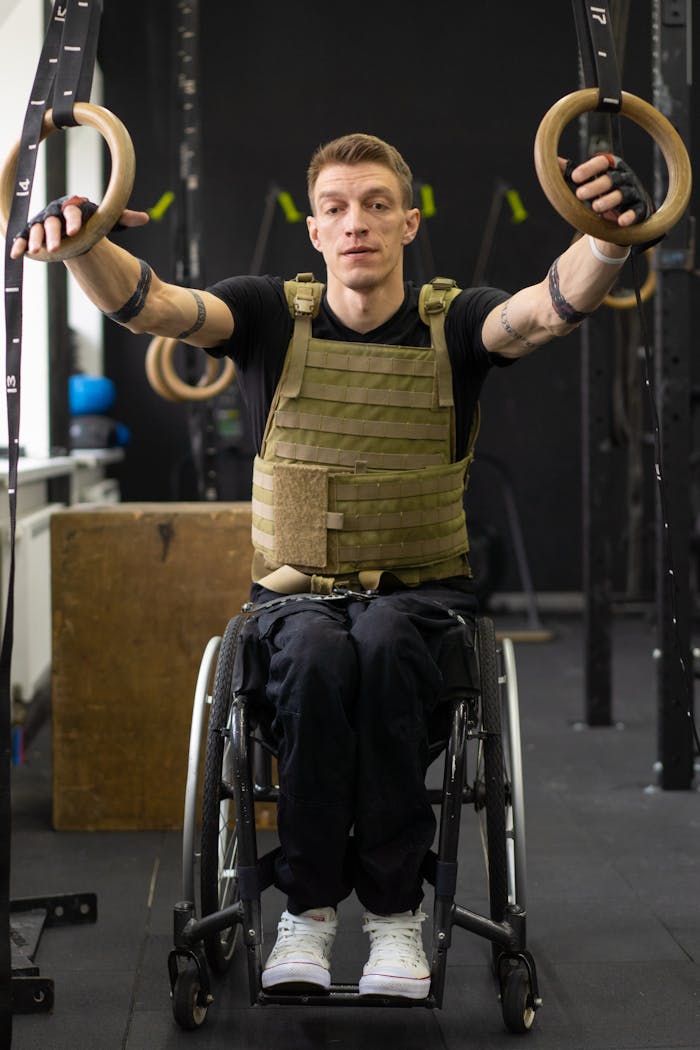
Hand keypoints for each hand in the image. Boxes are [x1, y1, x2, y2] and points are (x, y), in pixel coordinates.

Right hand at [10, 195, 149, 258]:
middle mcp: (56, 213)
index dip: (74, 221)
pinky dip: (20, 244)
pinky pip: (25, 237)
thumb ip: (121, 218)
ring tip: (37, 252)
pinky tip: (16, 255)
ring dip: (36, 240)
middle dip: (53, 235)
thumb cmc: (89, 222)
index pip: (74, 213)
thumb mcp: (105, 220)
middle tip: (55, 249)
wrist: (71, 224)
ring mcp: (43, 222)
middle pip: (53, 223)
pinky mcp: (33, 232)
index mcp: (73, 208)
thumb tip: (145, 218)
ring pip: (38, 229)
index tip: (75, 232)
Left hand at [559, 154, 652, 228]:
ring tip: (595, 207)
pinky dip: (629, 216)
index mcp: (612, 167)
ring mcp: (633, 193)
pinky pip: (635, 212)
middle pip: (611, 179)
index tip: (575, 177)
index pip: (602, 162)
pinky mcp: (639, 209)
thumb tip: (553, 161)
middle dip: (596, 186)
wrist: (622, 211)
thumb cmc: (602, 192)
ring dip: (609, 200)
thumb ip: (572, 172)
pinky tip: (621, 221)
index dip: (589, 168)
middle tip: (579, 193)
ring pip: (622, 194)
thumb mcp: (588, 181)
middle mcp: (624, 178)